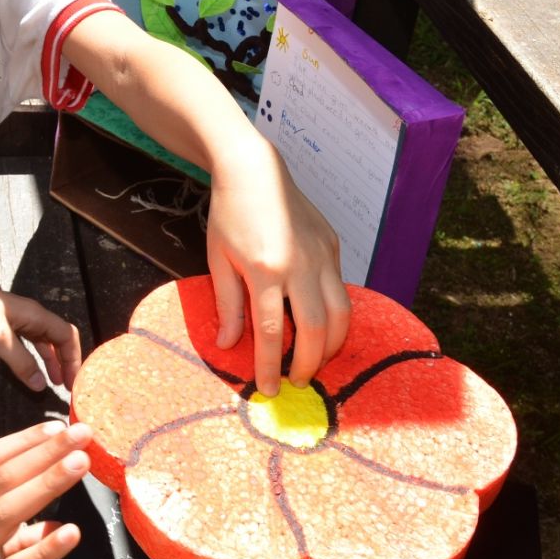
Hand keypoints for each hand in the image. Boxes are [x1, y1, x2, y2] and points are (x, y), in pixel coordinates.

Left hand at [0, 269, 81, 393]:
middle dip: (63, 361)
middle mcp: (27, 315)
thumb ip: (22, 362)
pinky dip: (28, 358)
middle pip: (55, 338)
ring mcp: (11, 320)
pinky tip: (25, 370)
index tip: (74, 382)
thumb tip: (42, 385)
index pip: (67, 335)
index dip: (74, 358)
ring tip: (50, 382)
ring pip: (38, 341)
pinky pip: (21, 343)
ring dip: (47, 361)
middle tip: (65, 386)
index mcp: (34, 314)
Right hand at [0, 420, 90, 558]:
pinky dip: (45, 549)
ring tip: (79, 463)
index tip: (54, 426)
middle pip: (2, 479)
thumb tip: (55, 523)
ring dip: (46, 483)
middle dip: (43, 452)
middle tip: (79, 433)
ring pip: (8, 512)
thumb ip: (9, 528)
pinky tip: (70, 531)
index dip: (22, 441)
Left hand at [205, 139, 350, 395]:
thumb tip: (230, 345)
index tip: (269, 389)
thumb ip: (228, 304)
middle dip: (309, 363)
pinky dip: (336, 315)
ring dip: (332, 345)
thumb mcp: (218, 259)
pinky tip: (323, 327)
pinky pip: (341, 291)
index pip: (273, 331)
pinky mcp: (334, 246)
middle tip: (296, 380)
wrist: (253, 169)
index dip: (271, 365)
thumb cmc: (229, 214)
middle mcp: (301, 265)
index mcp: (265, 269)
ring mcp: (323, 255)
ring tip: (315, 360)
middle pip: (316, 329)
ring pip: (341, 314)